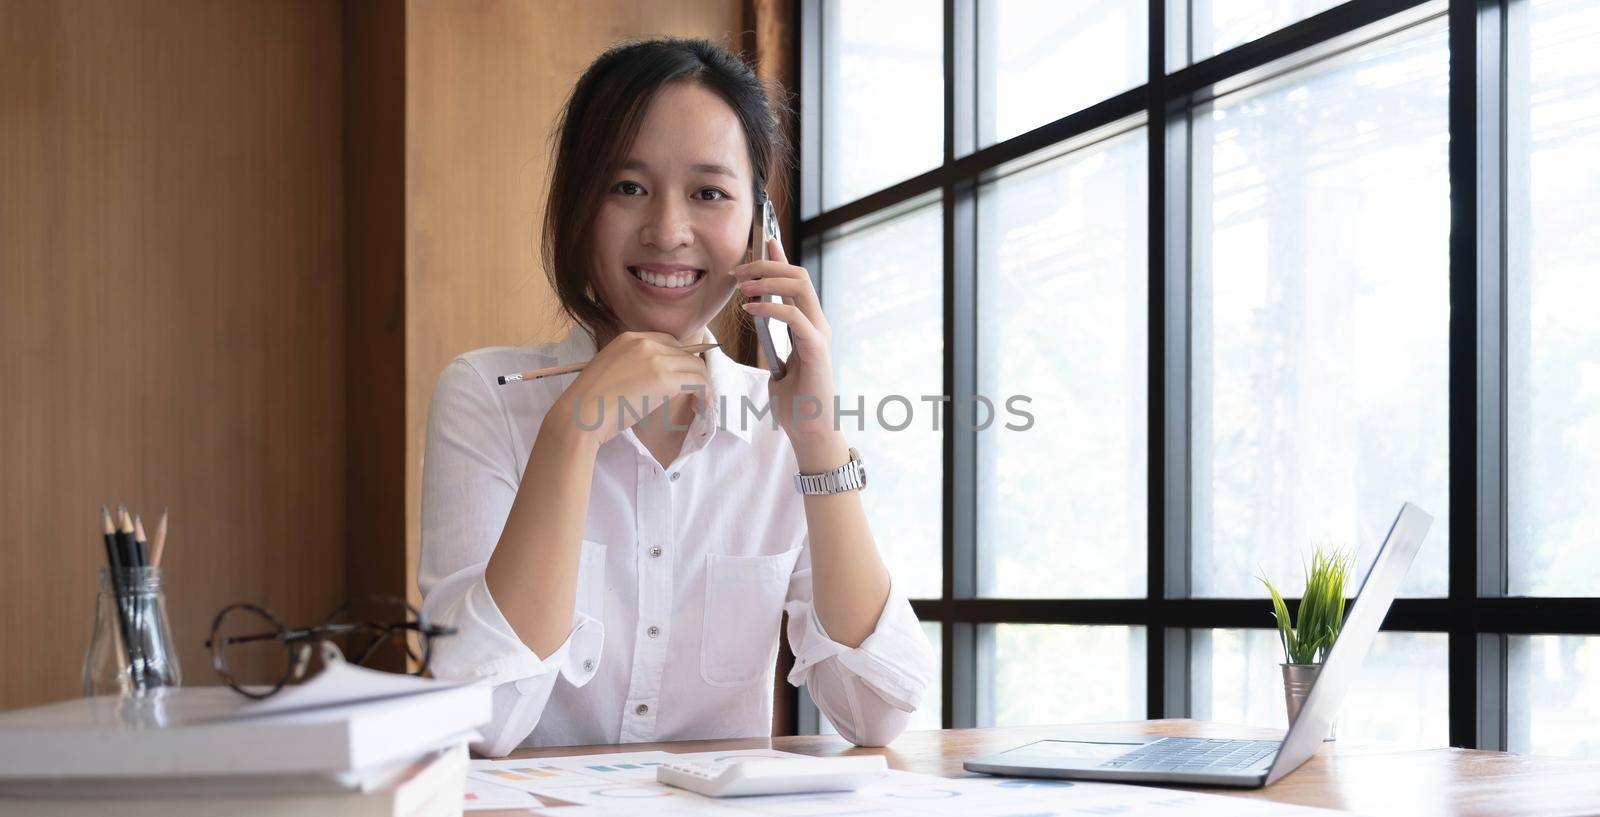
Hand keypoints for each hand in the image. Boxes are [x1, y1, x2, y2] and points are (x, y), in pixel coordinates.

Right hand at [557, 331, 708, 446]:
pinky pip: (698, 383)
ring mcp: (657, 360)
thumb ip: (633, 363)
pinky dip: (704, 395)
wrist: (580, 414)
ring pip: (696, 367)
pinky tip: (698, 407)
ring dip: (702, 385)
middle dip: (693, 374)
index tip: (682, 378)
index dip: (680, 360)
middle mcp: (646, 343)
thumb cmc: (590, 400)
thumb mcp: (610, 368)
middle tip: (694, 394)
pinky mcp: (665, 381)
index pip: (670, 342)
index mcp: (631, 338)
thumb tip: (654, 378)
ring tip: (698, 403)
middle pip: (686, 353)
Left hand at [733, 238, 837, 440]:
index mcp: (808, 325)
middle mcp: (817, 323)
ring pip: (800, 286)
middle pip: (798, 275)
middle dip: (767, 265)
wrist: (810, 430)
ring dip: (768, 280)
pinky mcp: (817, 348)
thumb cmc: (794, 403)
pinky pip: (793, 316)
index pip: (796, 281)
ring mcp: (819, 333)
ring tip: (742, 286)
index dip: (780, 258)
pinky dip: (769, 307)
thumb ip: (772, 343)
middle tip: (738, 270)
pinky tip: (749, 309)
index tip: (763, 241)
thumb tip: (756, 326)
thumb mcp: (776, 366)